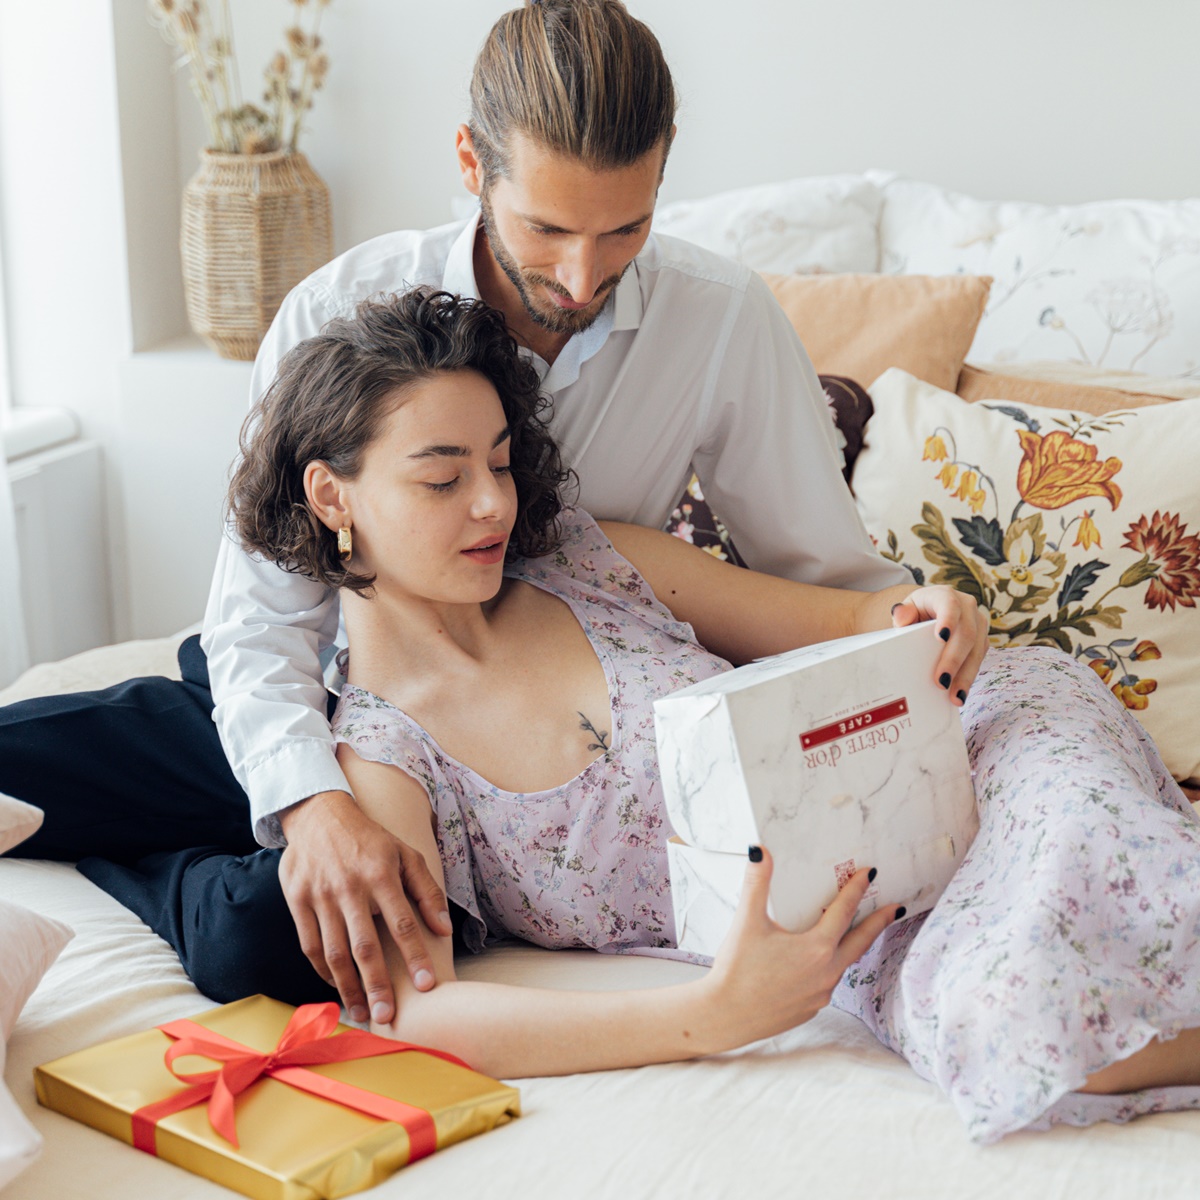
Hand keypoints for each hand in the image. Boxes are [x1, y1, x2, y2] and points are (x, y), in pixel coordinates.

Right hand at [278, 790, 453, 1023]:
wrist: (319, 815)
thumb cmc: (370, 840)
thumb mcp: (405, 854)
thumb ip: (427, 892)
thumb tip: (443, 930)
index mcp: (381, 874)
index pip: (402, 923)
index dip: (416, 956)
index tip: (427, 985)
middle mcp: (350, 887)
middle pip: (365, 946)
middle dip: (378, 985)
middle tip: (388, 1017)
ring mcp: (320, 895)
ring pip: (334, 952)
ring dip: (348, 987)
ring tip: (362, 1012)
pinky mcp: (296, 900)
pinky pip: (309, 945)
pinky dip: (323, 970)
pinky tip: (337, 986)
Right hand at [704, 848, 899, 1049]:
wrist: (724, 1016)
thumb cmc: (736, 969)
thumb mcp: (747, 922)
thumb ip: (757, 884)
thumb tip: (760, 851)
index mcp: (816, 948)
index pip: (844, 911)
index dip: (857, 889)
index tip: (871, 874)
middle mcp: (825, 973)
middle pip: (861, 941)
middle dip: (879, 922)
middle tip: (896, 908)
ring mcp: (820, 994)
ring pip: (843, 964)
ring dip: (851, 945)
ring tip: (852, 932)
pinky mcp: (810, 1008)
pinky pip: (826, 983)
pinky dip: (829, 967)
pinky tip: (816, 962)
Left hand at [890, 585, 988, 705]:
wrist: (929, 613)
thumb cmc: (916, 612)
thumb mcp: (907, 609)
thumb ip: (902, 613)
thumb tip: (901, 616)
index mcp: (945, 595)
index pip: (949, 605)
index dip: (948, 619)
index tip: (941, 637)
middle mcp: (967, 607)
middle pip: (965, 633)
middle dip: (954, 660)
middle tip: (941, 681)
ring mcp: (978, 623)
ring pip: (976, 650)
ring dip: (966, 675)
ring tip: (955, 697)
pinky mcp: (982, 640)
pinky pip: (978, 660)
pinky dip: (968, 678)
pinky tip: (960, 693)